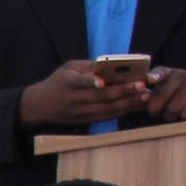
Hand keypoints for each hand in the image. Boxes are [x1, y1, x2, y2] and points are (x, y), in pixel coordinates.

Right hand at [15, 58, 137, 127]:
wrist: (40, 106)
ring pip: (108, 109)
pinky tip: (136, 105)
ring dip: (128, 103)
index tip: (103, 82)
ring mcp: (80, 112)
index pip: (80, 82)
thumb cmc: (58, 82)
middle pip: (101, 97)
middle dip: (123, 91)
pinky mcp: (86, 121)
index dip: (91, 82)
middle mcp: (74, 99)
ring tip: (145, 96)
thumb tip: (113, 65)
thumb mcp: (68, 69)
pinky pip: (108, 116)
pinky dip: (123, 110)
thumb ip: (88, 67)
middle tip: (141, 85)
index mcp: (68, 82)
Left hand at [141, 67, 185, 121]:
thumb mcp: (169, 88)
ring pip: (172, 109)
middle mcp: (182, 75)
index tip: (150, 79)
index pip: (160, 72)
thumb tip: (142, 98)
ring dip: (172, 116)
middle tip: (161, 111)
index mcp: (170, 72)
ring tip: (178, 110)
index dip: (154, 76)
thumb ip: (152, 93)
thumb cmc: (183, 93)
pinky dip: (184, 118)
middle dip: (157, 109)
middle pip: (160, 98)